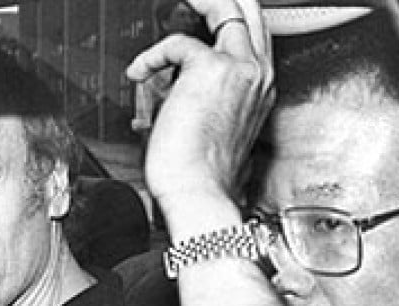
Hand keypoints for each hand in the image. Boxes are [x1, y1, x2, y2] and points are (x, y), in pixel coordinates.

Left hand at [126, 0, 273, 239]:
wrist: (198, 192)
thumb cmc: (200, 175)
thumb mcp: (208, 131)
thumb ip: (203, 102)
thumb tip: (173, 92)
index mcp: (259, 90)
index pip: (253, 37)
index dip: (227, 20)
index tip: (203, 18)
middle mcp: (256, 75)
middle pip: (250, 11)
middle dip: (220, 0)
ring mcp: (239, 68)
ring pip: (229, 7)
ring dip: (201, 1)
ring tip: (179, 3)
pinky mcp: (211, 68)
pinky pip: (177, 42)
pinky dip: (152, 56)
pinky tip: (140, 71)